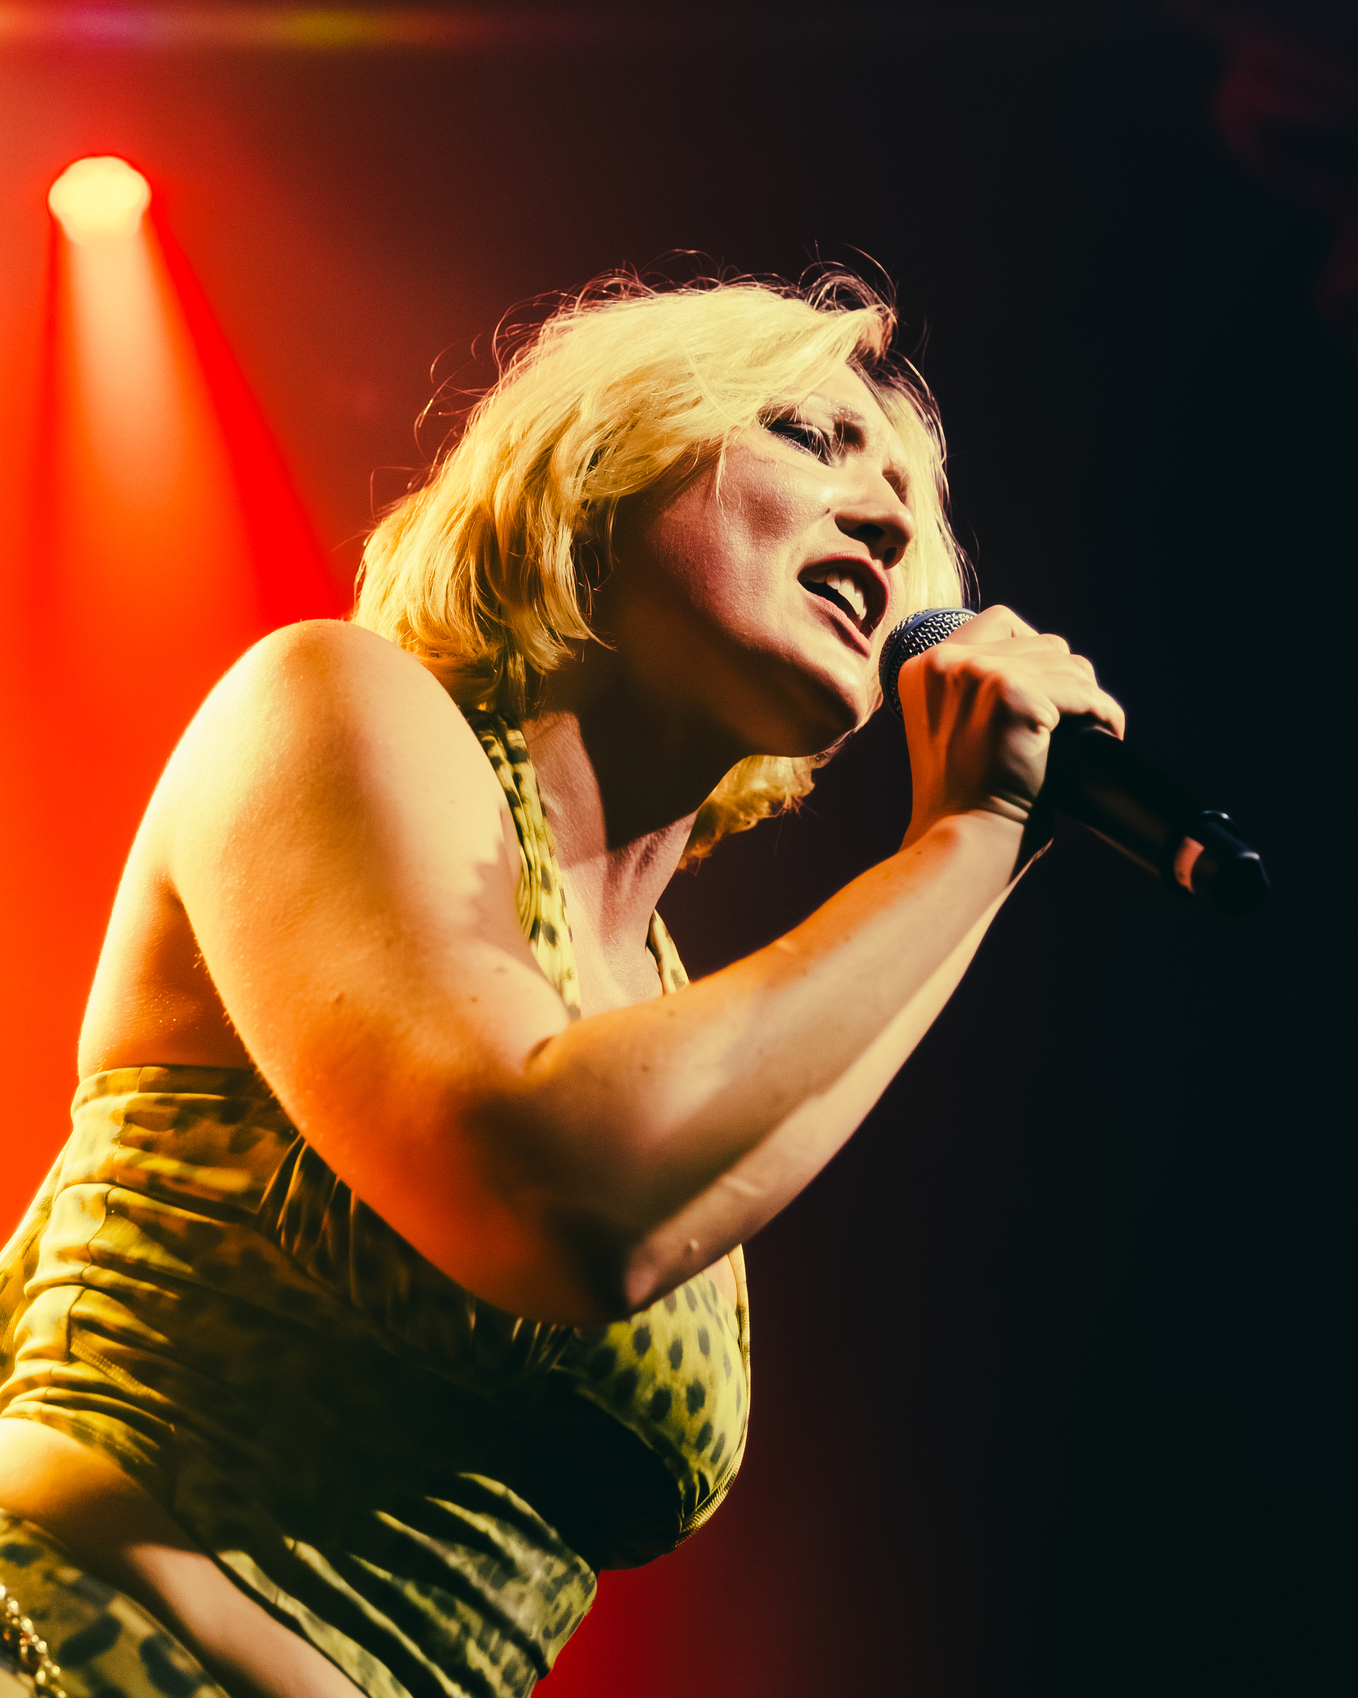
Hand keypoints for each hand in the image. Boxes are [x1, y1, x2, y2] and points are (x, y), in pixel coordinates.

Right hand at [894, 605, 1124, 848]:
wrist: (961, 839)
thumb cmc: (963, 799)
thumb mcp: (951, 728)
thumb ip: (976, 690)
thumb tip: (1050, 663)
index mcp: (923, 667)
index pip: (998, 623)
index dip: (1034, 648)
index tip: (1050, 683)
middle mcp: (944, 663)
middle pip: (1040, 643)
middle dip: (1066, 679)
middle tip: (1075, 716)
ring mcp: (977, 675)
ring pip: (1066, 665)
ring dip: (1086, 697)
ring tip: (1091, 728)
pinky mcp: (1012, 696)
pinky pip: (1082, 693)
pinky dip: (1103, 713)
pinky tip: (1108, 731)